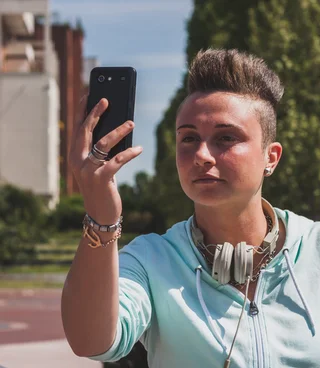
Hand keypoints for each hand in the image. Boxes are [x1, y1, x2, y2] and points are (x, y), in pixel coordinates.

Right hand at [69, 95, 142, 224]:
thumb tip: (117, 129)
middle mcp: (77, 161)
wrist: (101, 214)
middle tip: (107, 100)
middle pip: (86, 132)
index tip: (89, 95)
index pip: (78, 129)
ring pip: (103, 143)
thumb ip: (102, 152)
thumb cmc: (103, 188)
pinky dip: (129, 153)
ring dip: (118, 131)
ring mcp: (87, 170)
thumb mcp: (100, 167)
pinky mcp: (101, 179)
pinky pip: (117, 160)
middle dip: (95, 113)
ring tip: (131, 123)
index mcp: (75, 156)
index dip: (83, 112)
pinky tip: (139, 149)